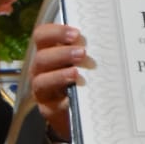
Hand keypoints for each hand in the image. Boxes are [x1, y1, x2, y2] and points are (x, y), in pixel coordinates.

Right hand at [28, 20, 91, 139]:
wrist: (80, 111)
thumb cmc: (83, 78)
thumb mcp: (82, 61)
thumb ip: (85, 50)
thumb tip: (104, 37)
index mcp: (48, 51)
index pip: (42, 35)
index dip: (56, 32)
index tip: (76, 33)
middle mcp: (40, 69)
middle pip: (41, 57)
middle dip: (62, 53)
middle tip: (82, 53)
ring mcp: (42, 89)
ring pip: (41, 80)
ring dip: (60, 75)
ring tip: (76, 73)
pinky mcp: (47, 108)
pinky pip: (51, 103)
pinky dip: (63, 98)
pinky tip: (74, 93)